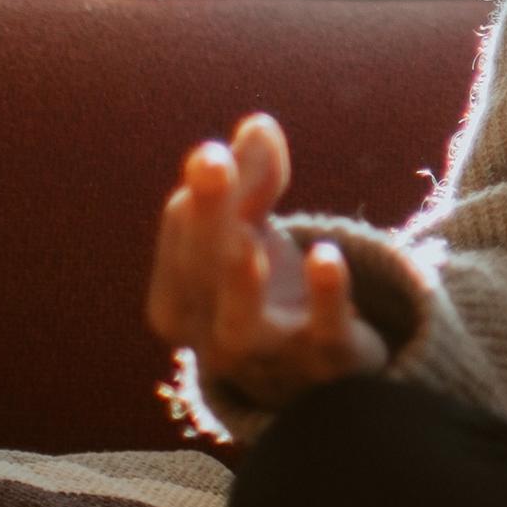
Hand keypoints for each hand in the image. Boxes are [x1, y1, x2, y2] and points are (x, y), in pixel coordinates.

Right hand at [144, 112, 385, 414]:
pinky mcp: (327, 361)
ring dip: (240, 280)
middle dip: (208, 213)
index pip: (180, 233)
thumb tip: (257, 124)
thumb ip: (254, 180)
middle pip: (201, 269)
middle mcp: (209, 334)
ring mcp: (268, 355)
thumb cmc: (270, 294)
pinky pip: (322, 333)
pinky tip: (326, 256)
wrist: (319, 381)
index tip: (220, 153)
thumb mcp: (255, 233)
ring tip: (245, 239)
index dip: (204, 190)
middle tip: (211, 161)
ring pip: (240, 324)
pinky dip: (324, 296)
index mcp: (178, 299)